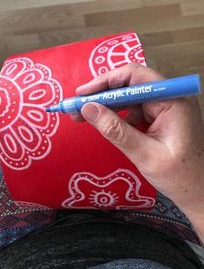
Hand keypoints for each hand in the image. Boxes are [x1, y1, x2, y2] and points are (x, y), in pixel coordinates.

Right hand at [73, 64, 203, 241]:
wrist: (199, 192)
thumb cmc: (179, 176)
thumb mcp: (144, 154)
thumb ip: (115, 130)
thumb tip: (87, 109)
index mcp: (172, 100)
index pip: (135, 77)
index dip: (105, 82)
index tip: (82, 94)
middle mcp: (169, 97)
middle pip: (130, 85)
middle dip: (102, 95)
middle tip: (77, 107)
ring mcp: (165, 106)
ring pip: (129, 97)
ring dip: (106, 106)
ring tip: (83, 117)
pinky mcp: (160, 116)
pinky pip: (134, 109)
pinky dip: (117, 116)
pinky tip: (104, 124)